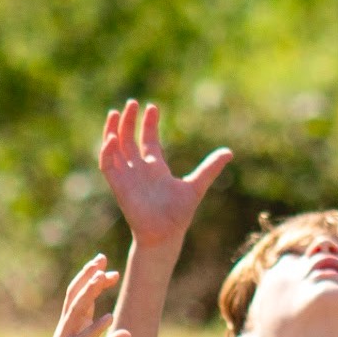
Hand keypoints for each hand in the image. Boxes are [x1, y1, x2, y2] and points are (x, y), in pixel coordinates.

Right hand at [20, 255, 133, 336]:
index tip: (111, 271)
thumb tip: (128, 333)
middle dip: (88, 277)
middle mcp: (66, 332)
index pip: (83, 299)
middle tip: (101, 259)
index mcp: (73, 331)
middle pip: (75, 297)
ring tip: (102, 277)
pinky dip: (95, 329)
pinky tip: (108, 318)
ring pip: (75, 312)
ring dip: (88, 293)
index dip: (95, 283)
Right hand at [96, 100, 231, 246]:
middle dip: (128, 121)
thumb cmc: (179, 213)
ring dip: (113, 131)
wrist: (166, 233)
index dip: (148, 124)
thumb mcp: (196, 185)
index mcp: (156, 167)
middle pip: (129, 140)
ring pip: (115, 149)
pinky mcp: (119, 185)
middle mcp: (140, 169)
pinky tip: (112, 138)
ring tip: (114, 113)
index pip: (148, 140)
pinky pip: (108, 165)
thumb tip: (230, 152)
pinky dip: (107, 152)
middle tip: (132, 102)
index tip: (152, 107)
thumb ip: (210, 168)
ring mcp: (128, 176)